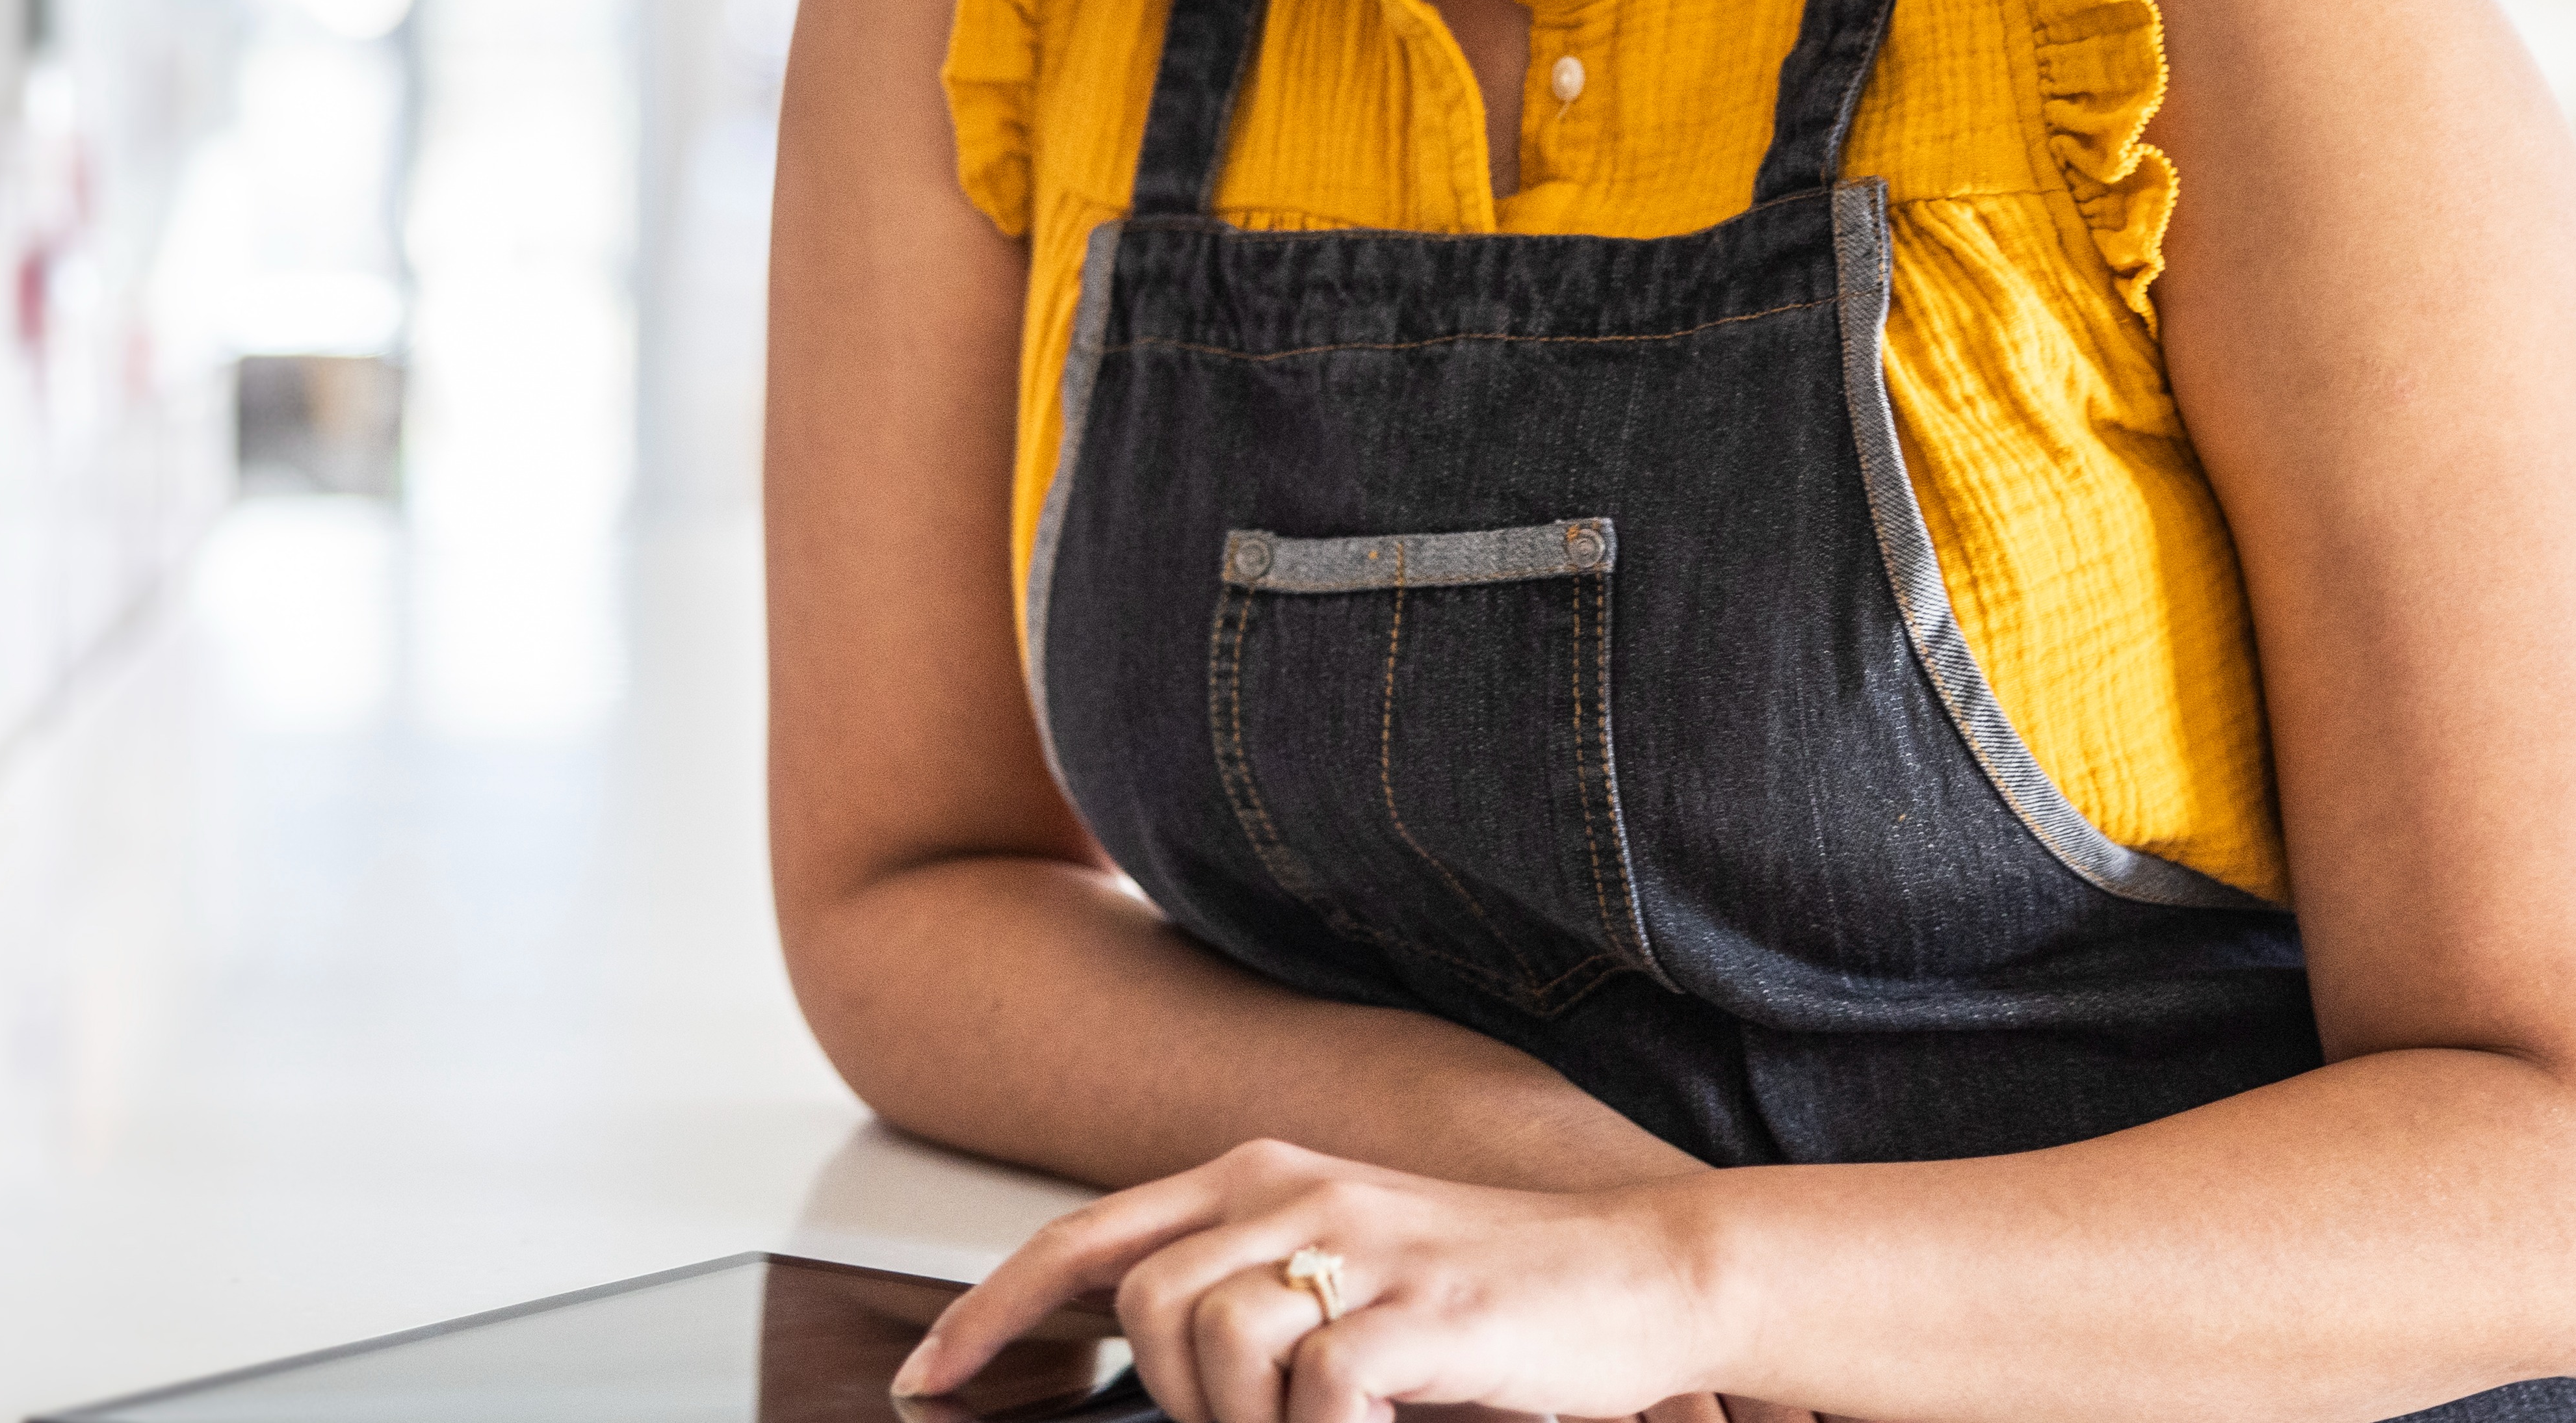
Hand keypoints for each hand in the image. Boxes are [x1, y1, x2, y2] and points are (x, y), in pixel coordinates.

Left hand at [891, 1139, 1761, 1422]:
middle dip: (1173, 1396)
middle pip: (1146, 1303)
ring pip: (1214, 1347)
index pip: (1084, 1239)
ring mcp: (1353, 1242)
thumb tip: (1155, 1377)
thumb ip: (1250, 1306)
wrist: (1646, 1278)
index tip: (929, 1381)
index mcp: (1262, 1177)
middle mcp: (1291, 1189)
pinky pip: (1314, 1392)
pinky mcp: (1412, 1308)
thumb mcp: (1348, 1280)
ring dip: (1252, 1422)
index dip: (991, 1313)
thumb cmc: (1491, 1304)